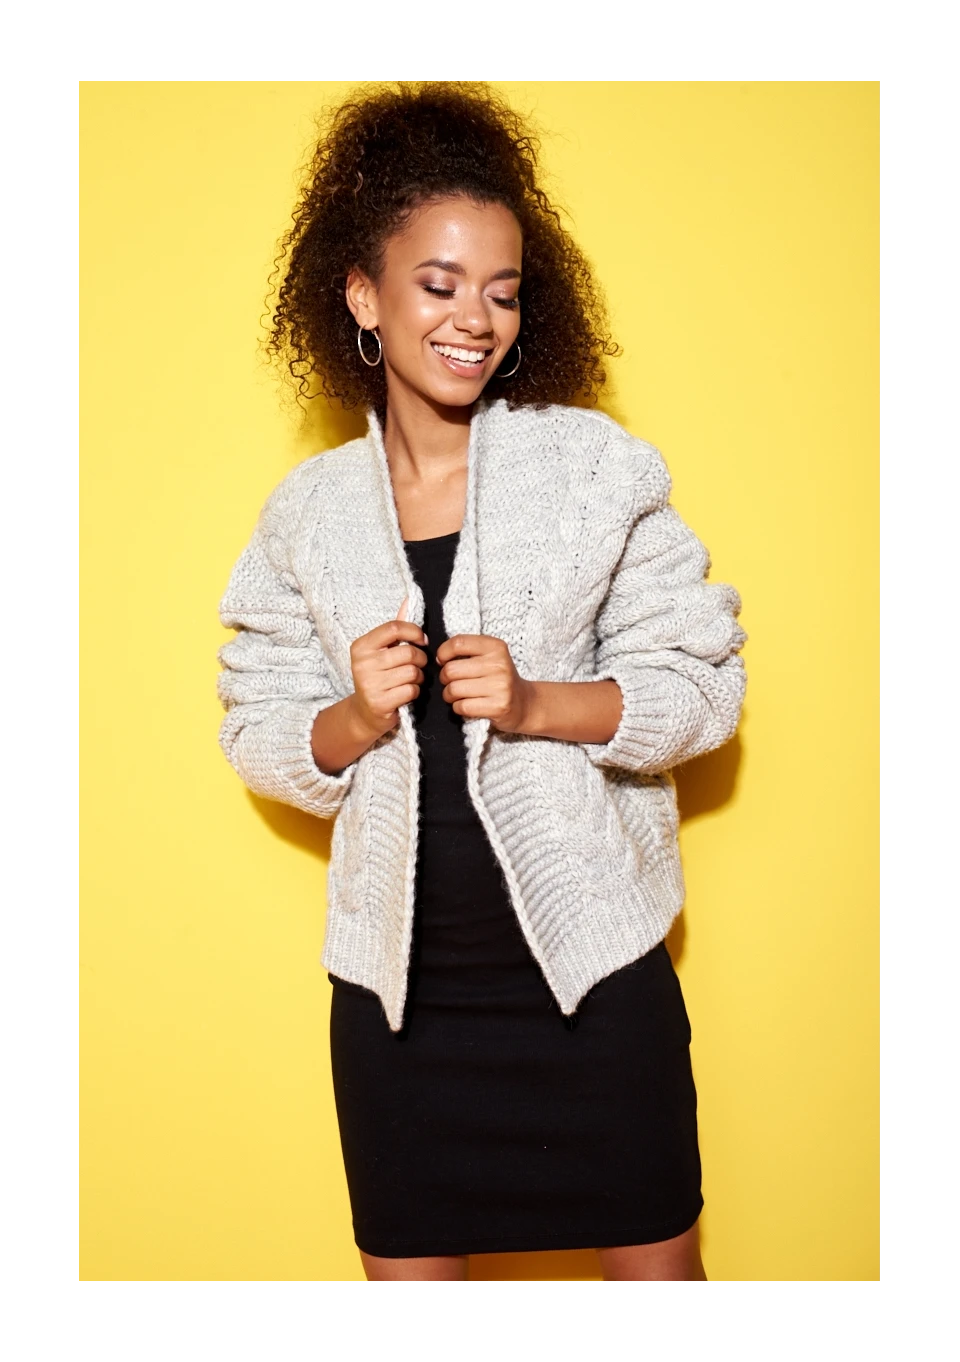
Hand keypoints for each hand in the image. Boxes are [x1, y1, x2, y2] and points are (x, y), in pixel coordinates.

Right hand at [347, 596, 428, 738]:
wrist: (364, 713)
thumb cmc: (378, 677)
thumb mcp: (382, 651)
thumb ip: (396, 629)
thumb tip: (410, 600)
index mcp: (361, 646)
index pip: (394, 627)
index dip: (414, 632)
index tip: (422, 640)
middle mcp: (362, 663)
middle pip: (408, 652)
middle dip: (420, 660)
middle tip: (417, 665)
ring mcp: (369, 684)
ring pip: (412, 672)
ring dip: (418, 677)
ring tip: (410, 680)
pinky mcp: (379, 702)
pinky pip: (411, 690)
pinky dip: (414, 692)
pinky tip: (406, 693)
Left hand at [435, 633, 534, 731]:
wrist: (524, 704)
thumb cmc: (499, 679)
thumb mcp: (489, 657)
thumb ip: (467, 652)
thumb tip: (439, 658)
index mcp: (496, 647)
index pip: (458, 643)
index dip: (443, 653)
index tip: (443, 661)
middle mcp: (499, 665)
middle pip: (451, 669)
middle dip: (444, 678)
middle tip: (451, 682)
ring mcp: (500, 686)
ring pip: (454, 689)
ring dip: (449, 695)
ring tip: (458, 695)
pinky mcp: (498, 707)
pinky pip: (462, 706)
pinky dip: (458, 708)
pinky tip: (467, 705)